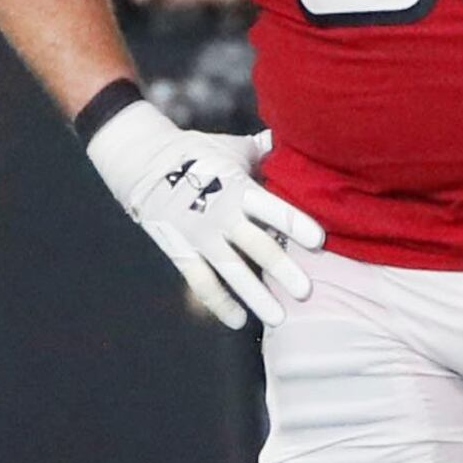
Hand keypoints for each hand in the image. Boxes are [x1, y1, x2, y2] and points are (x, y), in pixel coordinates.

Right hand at [81, 101, 320, 329]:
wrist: (143, 163)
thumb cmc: (198, 153)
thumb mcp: (232, 148)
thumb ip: (265, 153)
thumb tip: (296, 141)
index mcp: (237, 187)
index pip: (272, 207)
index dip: (295, 223)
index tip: (319, 242)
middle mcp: (220, 214)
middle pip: (256, 245)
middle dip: (282, 269)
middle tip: (306, 292)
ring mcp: (199, 236)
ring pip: (231, 271)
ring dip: (255, 295)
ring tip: (279, 318)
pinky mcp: (181, 252)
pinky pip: (201, 283)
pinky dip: (219, 303)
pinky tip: (240, 321)